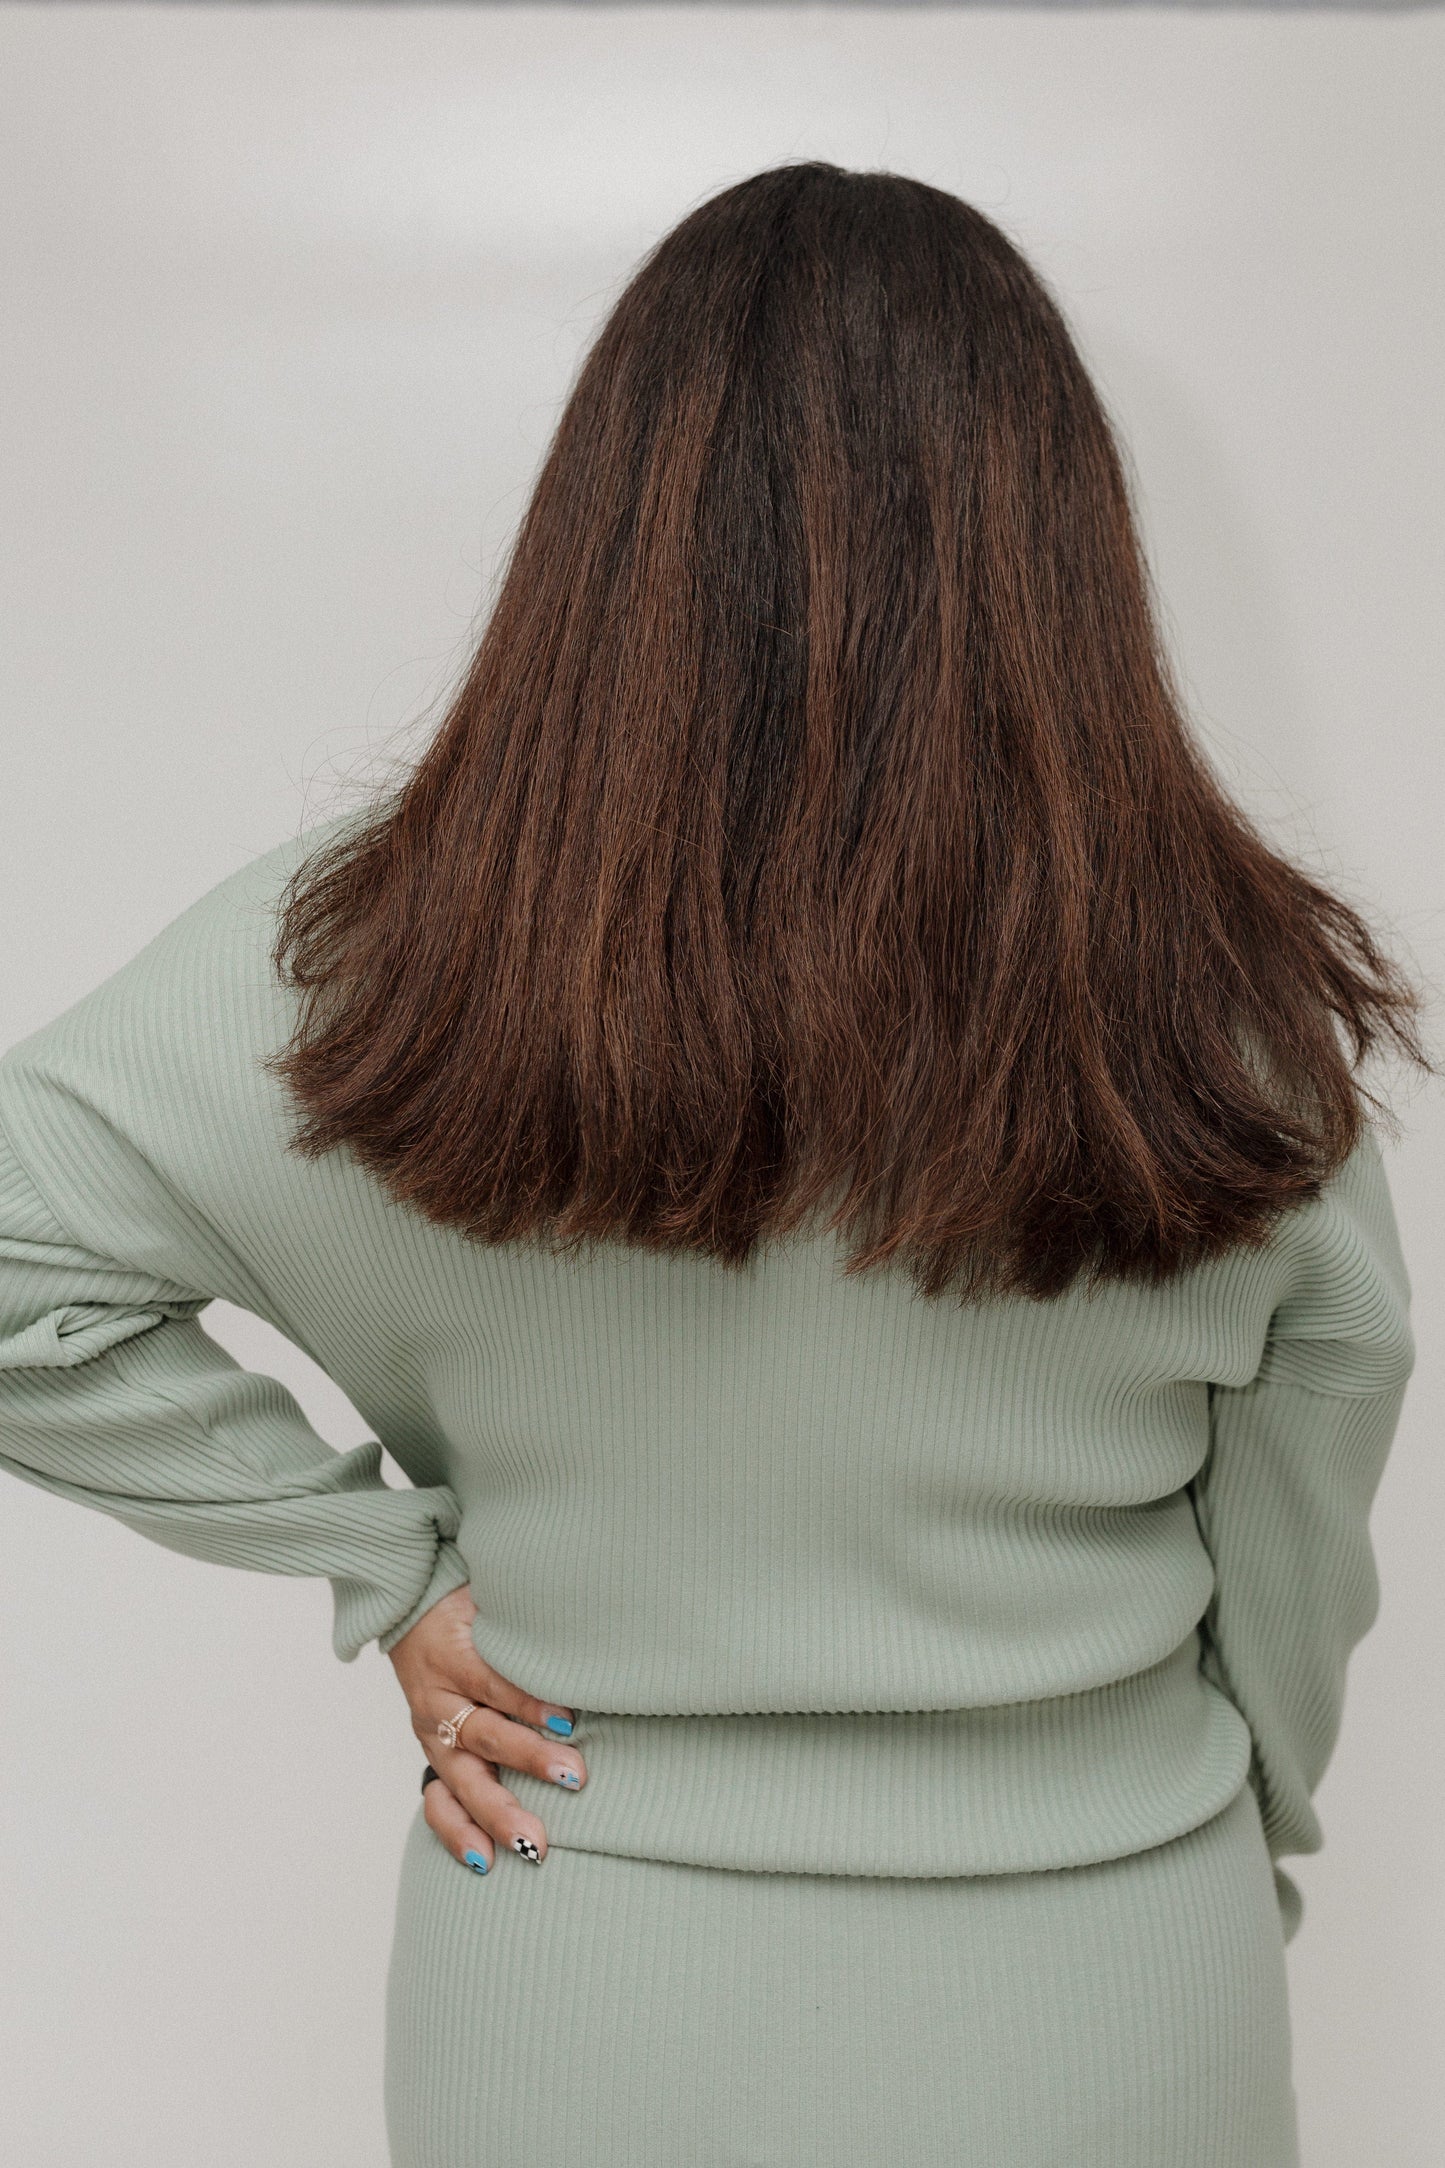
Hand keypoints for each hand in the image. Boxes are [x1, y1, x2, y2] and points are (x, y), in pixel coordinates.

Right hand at [387, 1583, 585, 1871]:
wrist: (409, 1611)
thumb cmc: (467, 1606)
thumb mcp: (491, 1601)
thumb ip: (525, 1622)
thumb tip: (582, 1631)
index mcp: (453, 1654)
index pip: (494, 1679)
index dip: (530, 1701)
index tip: (570, 1718)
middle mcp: (439, 1699)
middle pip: (482, 1734)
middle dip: (527, 1759)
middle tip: (574, 1778)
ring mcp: (432, 1733)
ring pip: (460, 1780)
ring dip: (496, 1814)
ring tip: (531, 1844)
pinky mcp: (431, 1757)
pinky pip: (438, 1803)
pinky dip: (457, 1833)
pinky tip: (483, 1862)